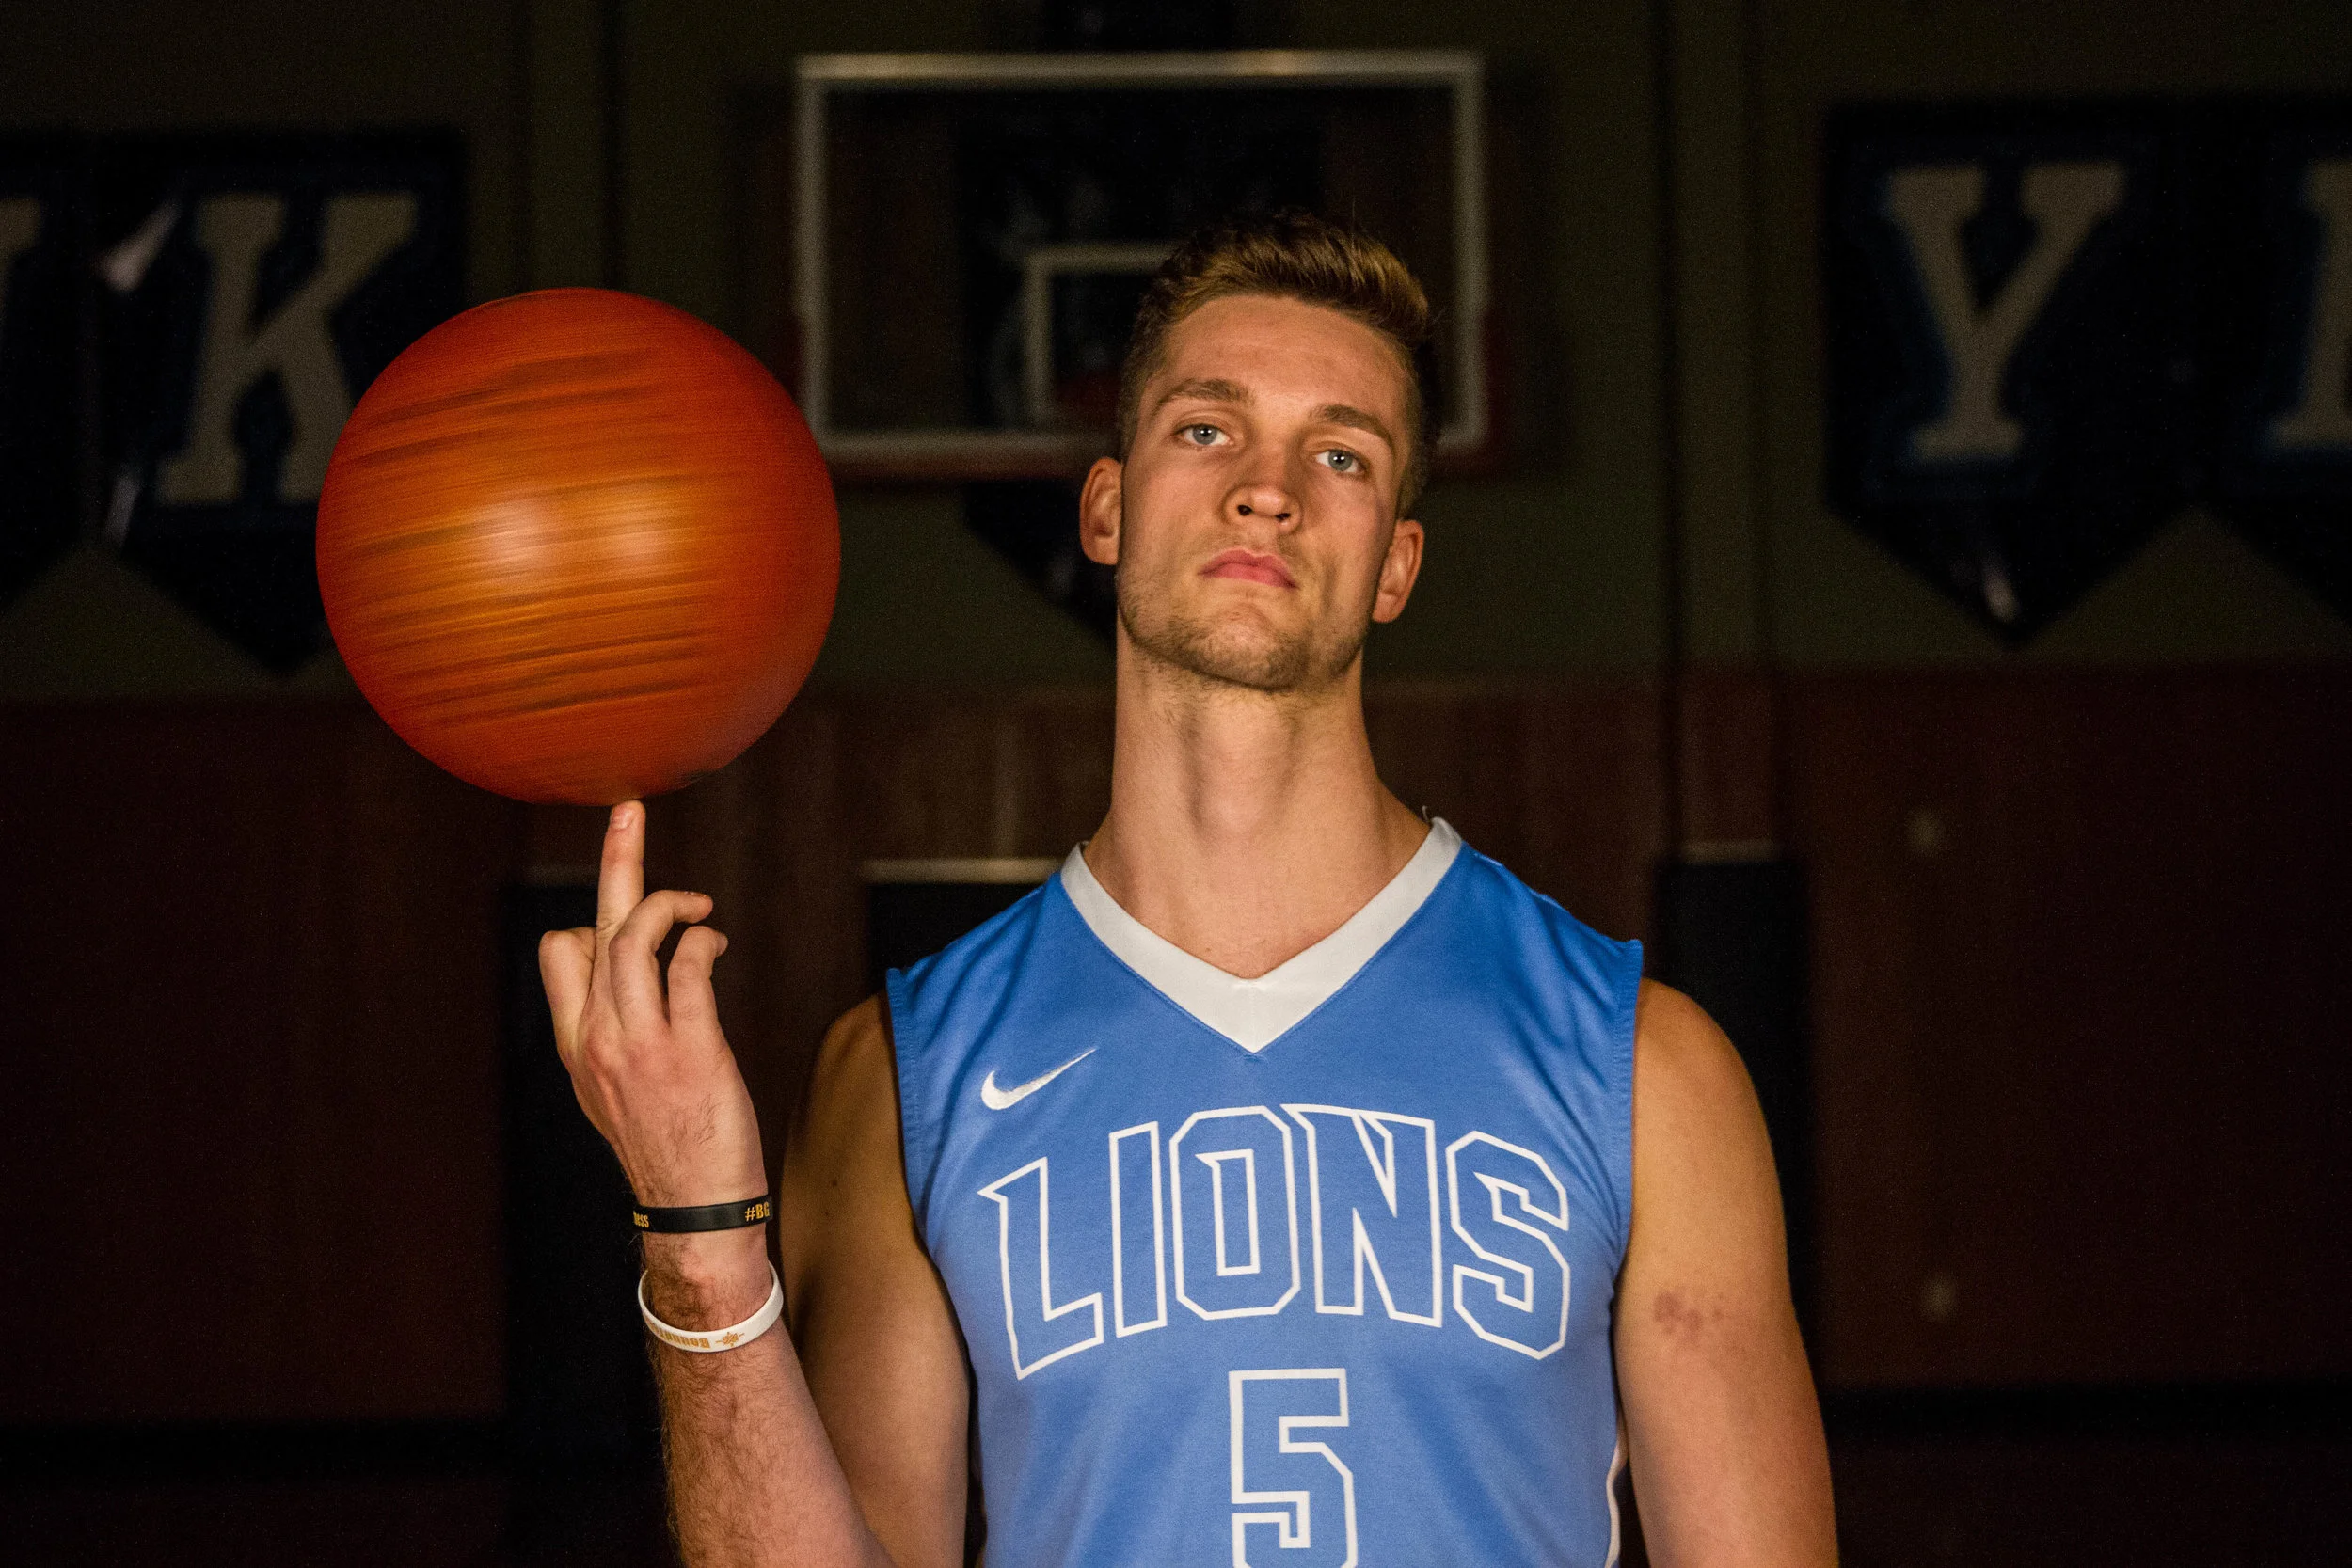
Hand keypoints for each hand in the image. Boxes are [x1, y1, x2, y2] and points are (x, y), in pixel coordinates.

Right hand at [539, 801, 766, 1215]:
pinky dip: (704, 941)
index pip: (560, 951)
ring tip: (697, 904)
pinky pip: (688, 968)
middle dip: (616, 860)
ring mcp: (641, 1043)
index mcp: (576, 1045)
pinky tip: (717, 941)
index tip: (630, 915)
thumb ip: (612, 1033)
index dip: (593, 919)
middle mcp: (599, 1038)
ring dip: (670, 903)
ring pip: (634, 938)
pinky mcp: (690, 1050)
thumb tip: (633, 980)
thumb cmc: (666, 1146)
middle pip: (594, 927)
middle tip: (630, 809)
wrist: (692, 1212)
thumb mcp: (613, 1090)